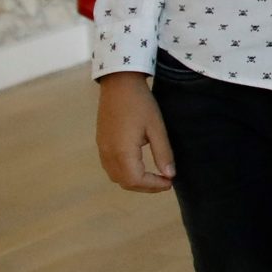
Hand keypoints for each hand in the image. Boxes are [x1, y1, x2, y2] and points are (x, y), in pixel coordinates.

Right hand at [95, 72, 175, 192]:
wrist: (119, 85)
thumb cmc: (141, 104)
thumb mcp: (157, 128)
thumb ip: (163, 153)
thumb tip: (170, 175)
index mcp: (122, 151)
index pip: (135, 180)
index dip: (153, 186)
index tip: (169, 183)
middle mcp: (108, 154)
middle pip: (124, 182)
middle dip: (145, 187)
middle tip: (164, 182)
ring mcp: (102, 149)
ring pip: (115, 176)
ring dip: (134, 181)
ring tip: (154, 177)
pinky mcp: (101, 143)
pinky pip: (110, 167)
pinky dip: (125, 173)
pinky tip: (139, 167)